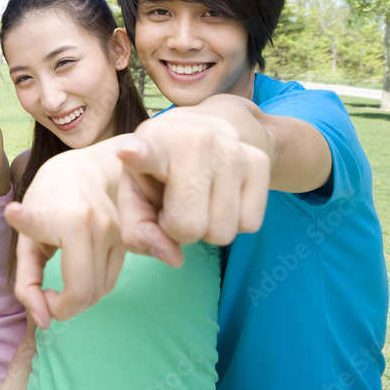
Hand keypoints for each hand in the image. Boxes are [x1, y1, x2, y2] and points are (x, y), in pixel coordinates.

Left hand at [4, 153, 124, 328]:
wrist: (81, 173)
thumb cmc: (47, 206)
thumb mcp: (27, 239)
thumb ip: (26, 282)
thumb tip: (44, 322)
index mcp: (60, 219)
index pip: (41, 228)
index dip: (25, 221)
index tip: (13, 211)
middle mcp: (93, 224)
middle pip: (84, 292)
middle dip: (63, 308)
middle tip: (46, 298)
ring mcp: (115, 231)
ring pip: (100, 291)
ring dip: (78, 299)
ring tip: (60, 285)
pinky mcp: (127, 239)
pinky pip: (110, 281)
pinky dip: (92, 288)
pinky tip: (77, 273)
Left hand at [117, 108, 269, 259]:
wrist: (201, 132)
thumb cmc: (157, 174)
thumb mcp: (134, 197)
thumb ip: (139, 232)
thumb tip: (173, 257)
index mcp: (151, 145)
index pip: (146, 153)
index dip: (139, 155)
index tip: (129, 152)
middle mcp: (194, 139)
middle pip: (190, 227)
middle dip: (180, 229)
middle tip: (175, 204)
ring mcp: (231, 149)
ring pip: (223, 231)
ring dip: (208, 226)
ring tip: (196, 197)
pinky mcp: (259, 161)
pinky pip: (249, 224)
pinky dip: (233, 220)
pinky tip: (218, 195)